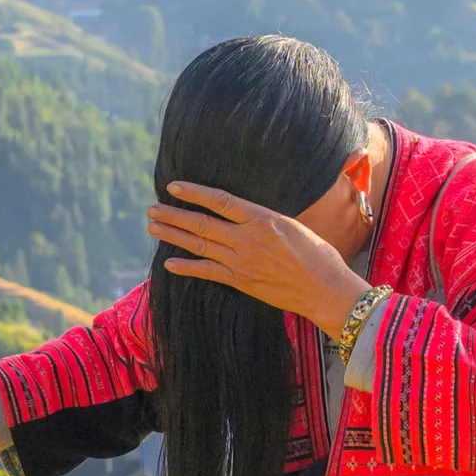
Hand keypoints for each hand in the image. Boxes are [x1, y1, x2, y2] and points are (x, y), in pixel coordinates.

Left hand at [149, 183, 371, 332]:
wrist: (324, 289)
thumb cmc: (317, 255)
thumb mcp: (292, 225)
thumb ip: (264, 219)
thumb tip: (246, 214)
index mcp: (262, 218)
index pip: (220, 201)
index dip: (194, 192)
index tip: (174, 187)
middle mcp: (247, 238)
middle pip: (202, 223)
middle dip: (173, 215)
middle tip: (152, 209)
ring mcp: (241, 261)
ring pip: (199, 245)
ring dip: (173, 235)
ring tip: (153, 227)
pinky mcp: (240, 281)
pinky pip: (206, 272)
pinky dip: (186, 267)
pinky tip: (168, 262)